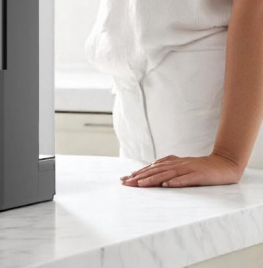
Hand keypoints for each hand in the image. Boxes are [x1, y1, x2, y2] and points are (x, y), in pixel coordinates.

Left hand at [120, 154, 243, 187]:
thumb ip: (168, 165)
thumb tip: (152, 166)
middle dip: (139, 177)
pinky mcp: (199, 175)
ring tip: (140, 184)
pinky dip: (177, 182)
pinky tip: (167, 186)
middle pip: (156, 171)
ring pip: (168, 174)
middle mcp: (178, 165)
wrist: (224, 164)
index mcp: (173, 163)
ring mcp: (188, 169)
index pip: (152, 168)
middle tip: (126, 183)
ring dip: (153, 179)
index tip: (124, 179)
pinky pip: (187, 179)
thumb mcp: (182, 165)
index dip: (138, 173)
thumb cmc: (201, 167)